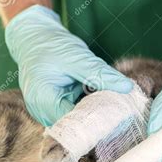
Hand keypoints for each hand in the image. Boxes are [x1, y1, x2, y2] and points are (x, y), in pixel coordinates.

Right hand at [5, 5, 132, 125]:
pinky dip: (90, 105)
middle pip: (77, 124)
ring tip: (116, 103)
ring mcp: (47, 111)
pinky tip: (104, 98)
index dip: (98, 119)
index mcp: (43, 100)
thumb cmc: (51, 45)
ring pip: (78, 119)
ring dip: (96, 112)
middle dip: (100, 117)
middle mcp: (42, 111)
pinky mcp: (56, 107)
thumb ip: (102, 74)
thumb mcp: (79, 58)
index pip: (75, 122)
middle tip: (123, 108)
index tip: (121, 111)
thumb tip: (127, 88)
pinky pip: (76, 112)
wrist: (34, 37)